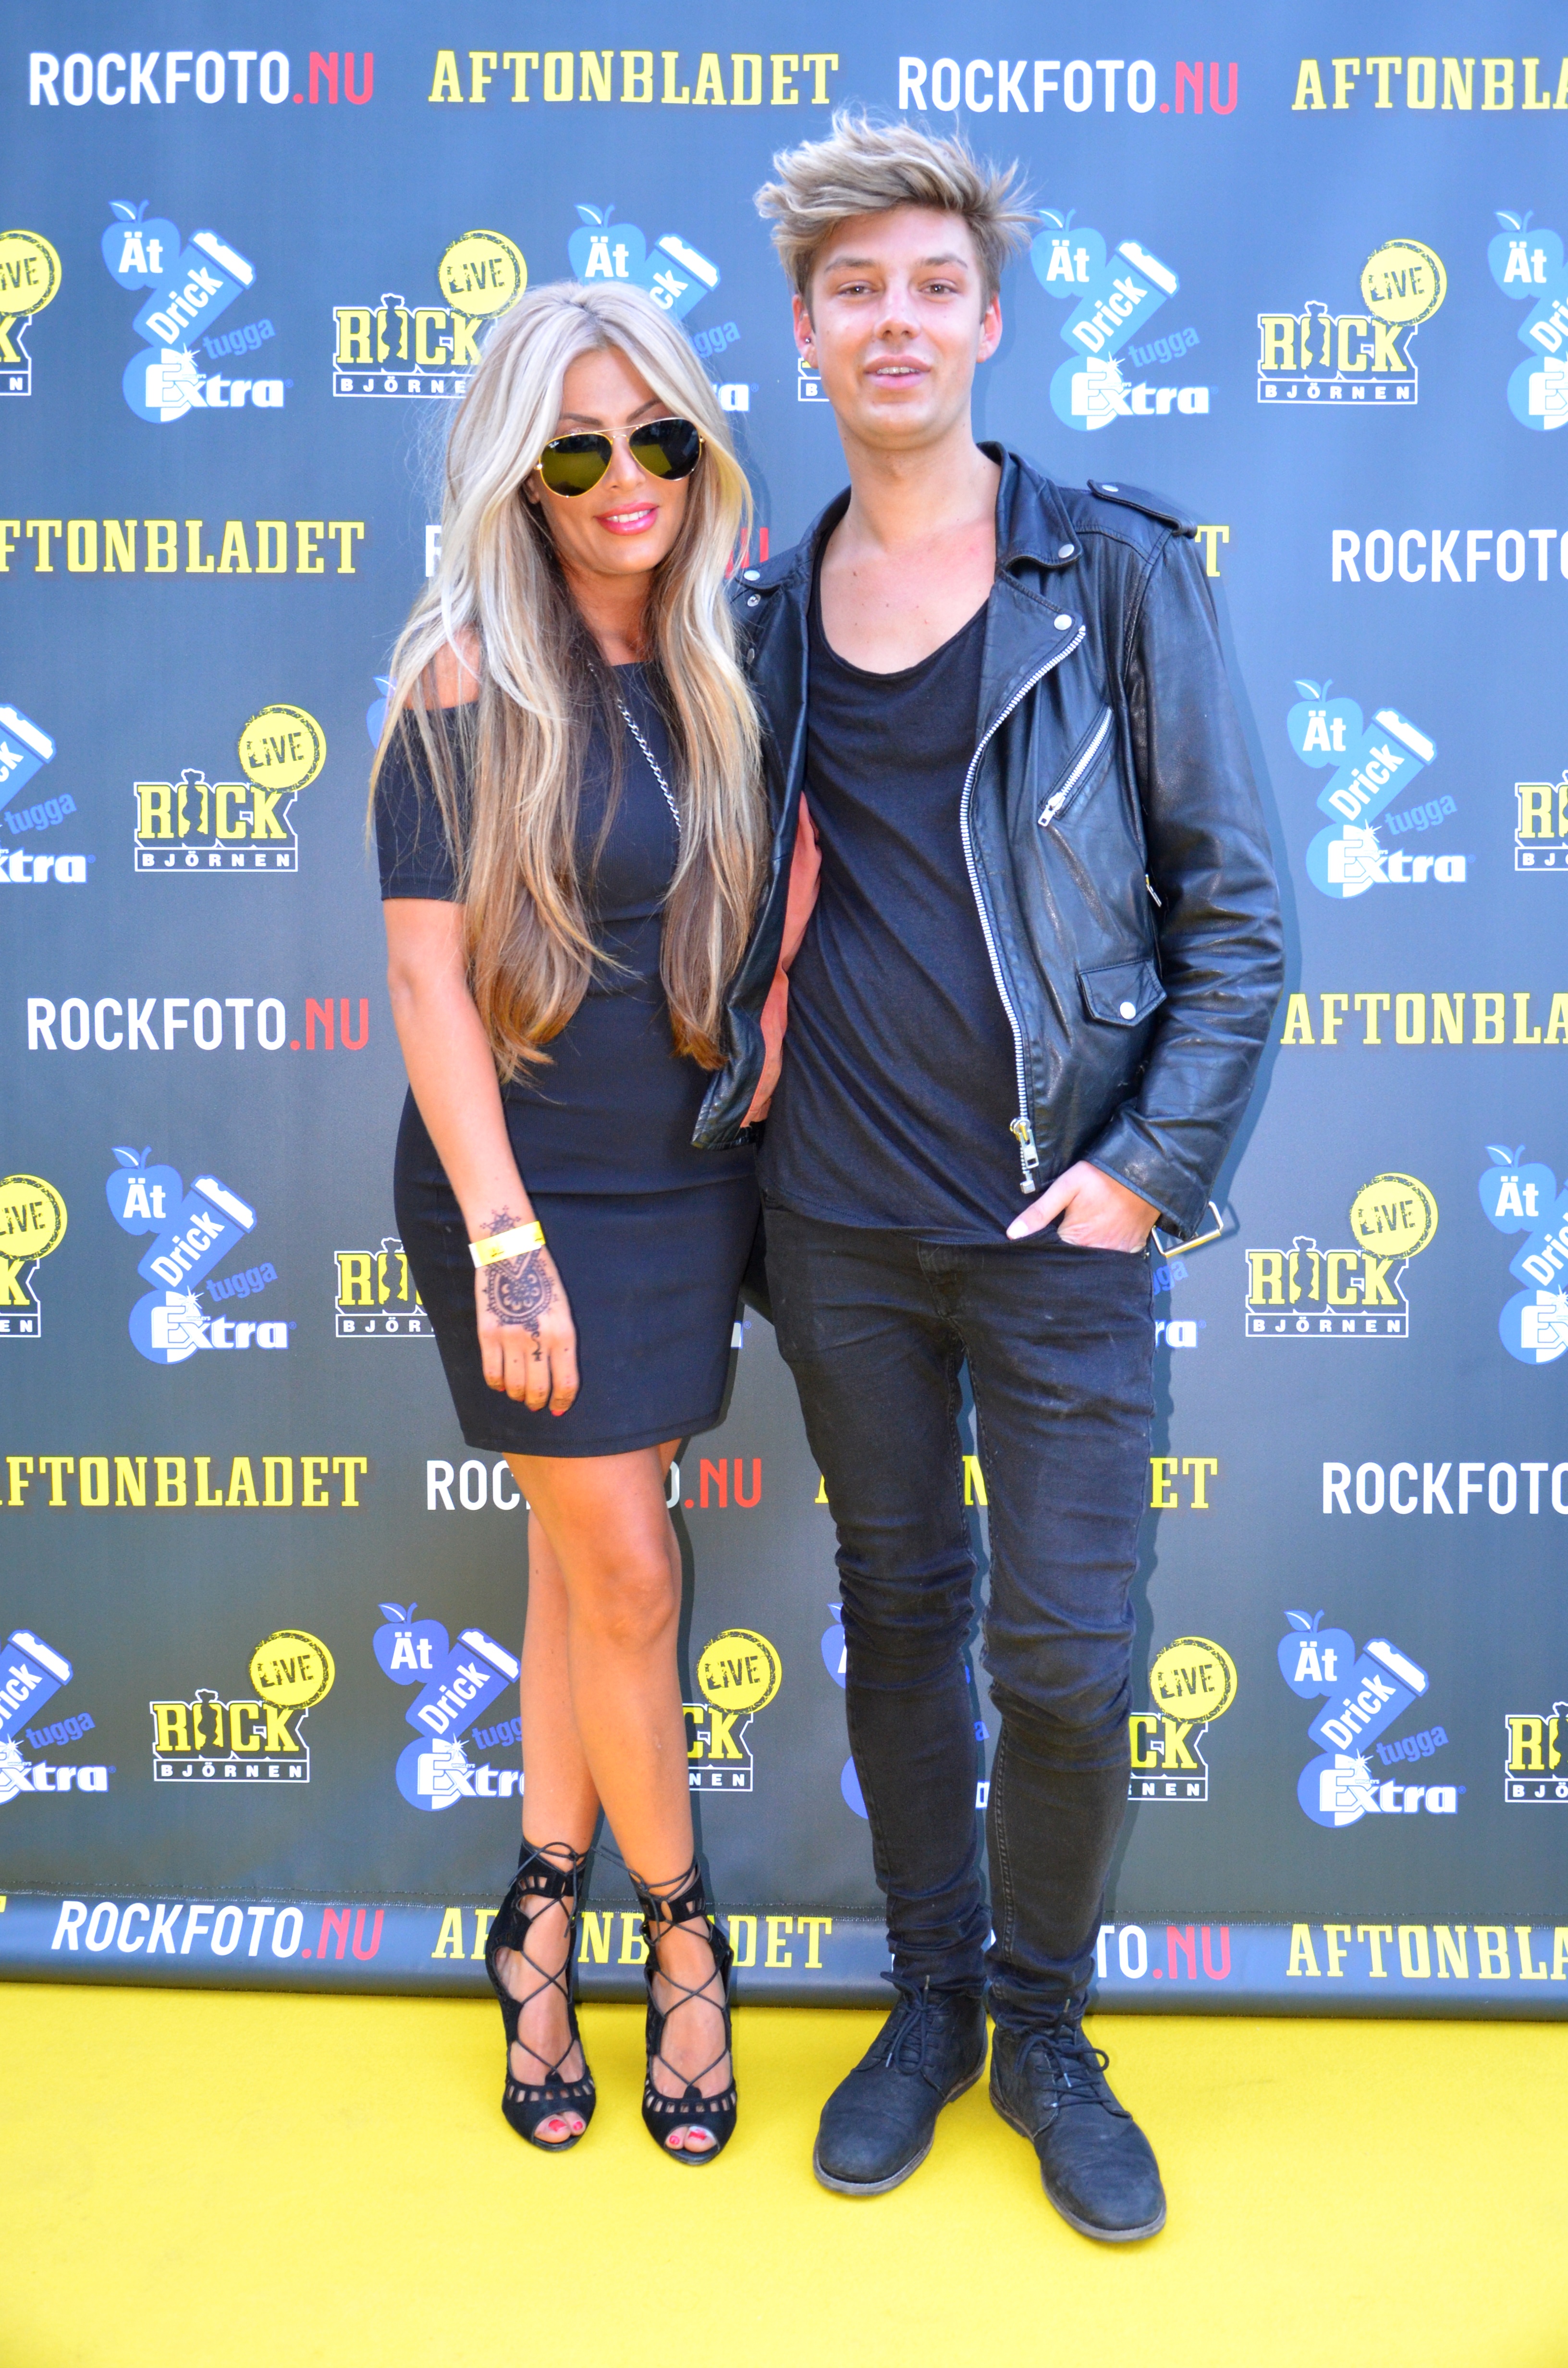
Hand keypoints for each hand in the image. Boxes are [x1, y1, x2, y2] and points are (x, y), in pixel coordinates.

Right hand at [474, 1224, 578, 1411]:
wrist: (511, 1253)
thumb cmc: (542, 1278)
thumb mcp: (563, 1310)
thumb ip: (561, 1341)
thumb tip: (556, 1371)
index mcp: (563, 1334)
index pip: (566, 1383)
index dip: (563, 1402)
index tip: (559, 1409)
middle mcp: (538, 1340)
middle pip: (539, 1389)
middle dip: (539, 1403)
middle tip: (537, 1405)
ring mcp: (510, 1339)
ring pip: (514, 1385)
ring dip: (518, 1395)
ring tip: (520, 1394)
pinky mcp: (487, 1334)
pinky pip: (491, 1372)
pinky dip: (497, 1384)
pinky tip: (501, 1384)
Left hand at [1005, 1160, 1158, 1251]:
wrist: (1143, 1171)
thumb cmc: (1100, 1177)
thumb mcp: (1065, 1188)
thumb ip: (1039, 1212)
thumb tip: (1012, 1234)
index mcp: (1076, 1239)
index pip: (1054, 1254)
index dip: (1048, 1247)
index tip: (1048, 1238)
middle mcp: (1097, 1251)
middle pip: (1075, 1260)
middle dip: (1067, 1253)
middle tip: (1071, 1230)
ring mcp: (1117, 1252)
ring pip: (1095, 1261)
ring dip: (1089, 1253)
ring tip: (1088, 1234)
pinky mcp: (1133, 1248)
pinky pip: (1117, 1258)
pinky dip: (1110, 1251)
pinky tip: (1106, 1237)